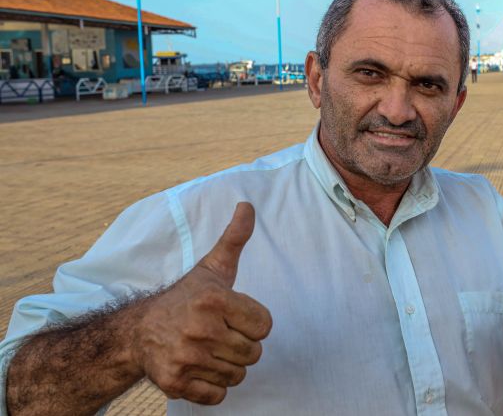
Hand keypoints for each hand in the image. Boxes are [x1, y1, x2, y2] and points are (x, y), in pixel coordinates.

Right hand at [133, 202, 271, 404]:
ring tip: (209, 349)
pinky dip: (213, 386)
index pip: (265, 326)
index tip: (233, 316)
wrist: (139, 331)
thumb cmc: (186, 298)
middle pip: (254, 353)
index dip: (252, 322)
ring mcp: (187, 359)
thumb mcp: (213, 267)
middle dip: (241, 345)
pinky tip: (200, 368)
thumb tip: (248, 205)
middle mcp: (200, 330)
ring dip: (228, 365)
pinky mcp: (176, 384)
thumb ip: (234, 239)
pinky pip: (218, 395)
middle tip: (219, 334)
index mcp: (214, 300)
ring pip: (238, 375)